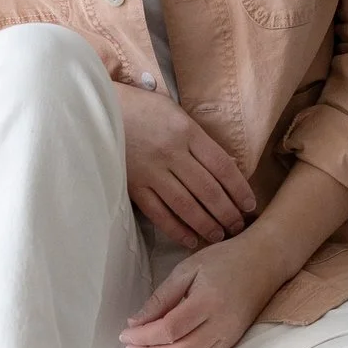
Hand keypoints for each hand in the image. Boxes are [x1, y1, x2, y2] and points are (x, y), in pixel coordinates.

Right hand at [111, 83, 257, 247]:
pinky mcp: (133, 186)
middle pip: (208, 190)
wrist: (98, 110)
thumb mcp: (175, 113)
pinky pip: (159, 213)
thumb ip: (197, 139)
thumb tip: (225, 167)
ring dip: (206, 224)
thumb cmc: (141, 108)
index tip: (250, 205)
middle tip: (238, 227)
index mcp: (187, 131)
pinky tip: (190, 239)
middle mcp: (172, 153)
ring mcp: (151, 172)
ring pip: (186, 205)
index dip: (240, 189)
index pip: (223, 166)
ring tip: (219, 236)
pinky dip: (176, 229)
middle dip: (227, 212)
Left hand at [121, 231, 291, 347]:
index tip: (125, 334)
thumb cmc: (224, 260)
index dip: (144, 337)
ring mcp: (228, 338)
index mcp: (208, 302)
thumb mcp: (188, 268)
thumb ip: (162, 297)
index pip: (170, 329)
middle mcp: (221, 325)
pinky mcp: (231, 344)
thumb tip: (135, 322)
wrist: (264, 263)